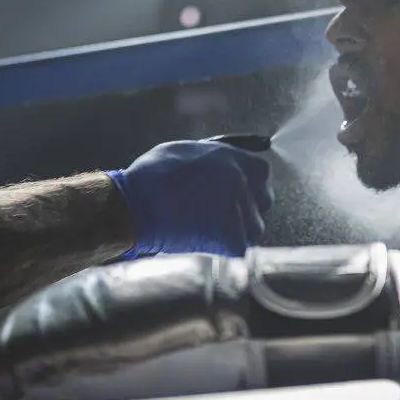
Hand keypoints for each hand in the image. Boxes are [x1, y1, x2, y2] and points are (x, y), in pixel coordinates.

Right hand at [107, 140, 272, 256]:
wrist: (135, 206)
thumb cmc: (151, 177)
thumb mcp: (185, 151)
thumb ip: (214, 156)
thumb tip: (226, 159)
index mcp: (231, 158)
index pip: (262, 172)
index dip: (253, 183)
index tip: (244, 192)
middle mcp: (241, 181)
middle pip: (264, 200)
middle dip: (250, 207)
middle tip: (227, 214)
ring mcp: (238, 210)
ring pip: (255, 227)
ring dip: (240, 230)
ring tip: (212, 230)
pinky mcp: (231, 238)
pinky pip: (241, 247)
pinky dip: (226, 249)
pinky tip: (207, 243)